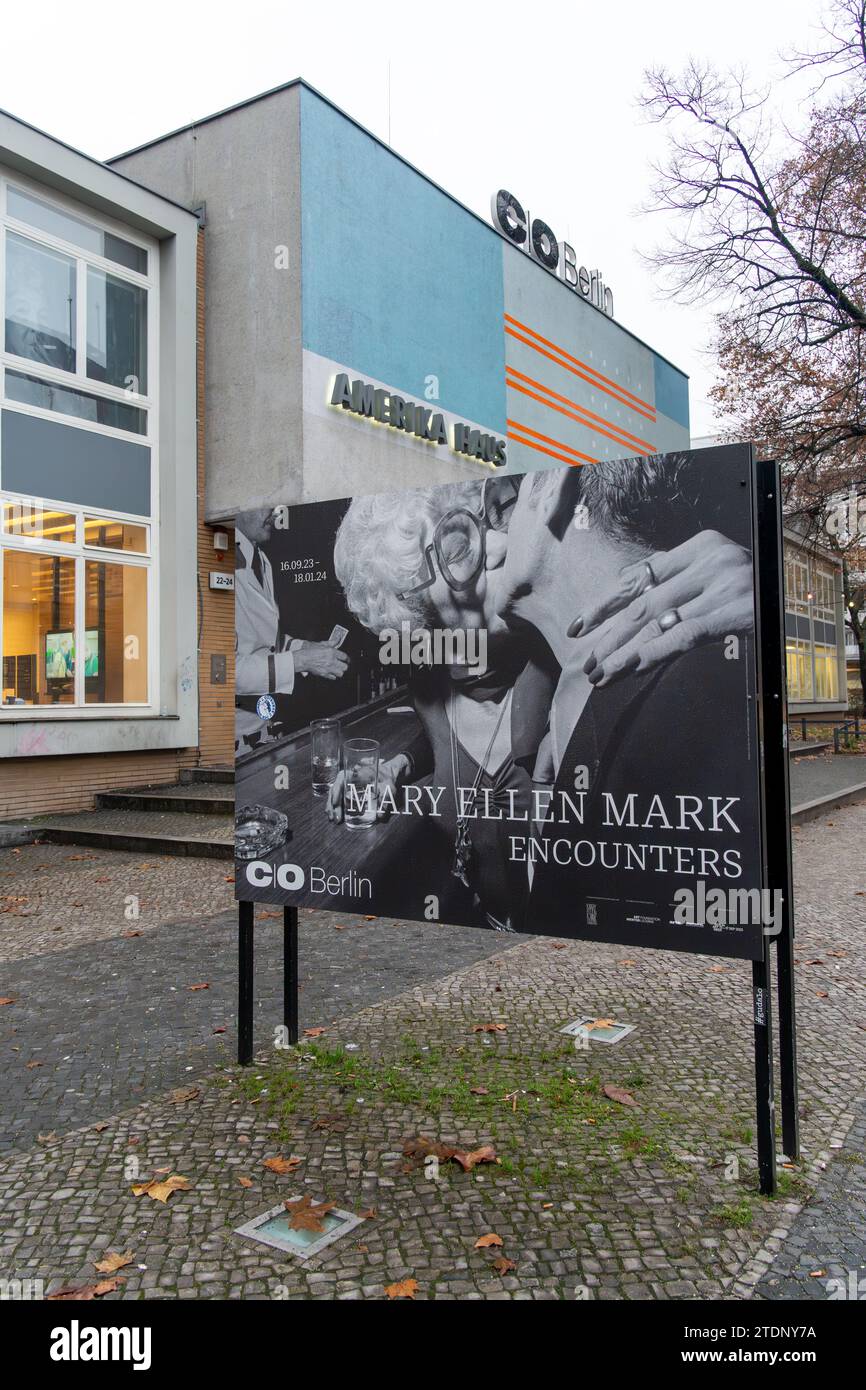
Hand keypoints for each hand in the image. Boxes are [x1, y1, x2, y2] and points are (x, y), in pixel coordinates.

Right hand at [294, 640, 349, 679]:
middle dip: (344, 665)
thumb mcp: (321, 644)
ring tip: (337, 669)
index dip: (346, 658)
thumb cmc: (309, 651)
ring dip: (339, 671)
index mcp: (331, 652)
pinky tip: (331, 672)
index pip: (344, 657)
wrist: (302, 659)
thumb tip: (337, 638)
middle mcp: (331, 660)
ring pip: (340, 673)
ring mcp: (328, 668)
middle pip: (345, 666)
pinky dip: (333, 675)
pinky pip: (333, 677)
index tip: (346, 659)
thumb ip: (331, 642)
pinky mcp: (324, 674)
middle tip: (342, 664)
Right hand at [326, 753, 411, 822]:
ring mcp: (348, 783)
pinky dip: (335, 806)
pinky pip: (338, 797)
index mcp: (358, 773)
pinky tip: (335, 815)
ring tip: (334, 819)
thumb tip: (379, 817)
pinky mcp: (349, 789)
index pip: (342, 778)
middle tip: (336, 818)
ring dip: (332, 807)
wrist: (389, 774)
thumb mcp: (389, 789)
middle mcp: (349, 777)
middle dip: (333, 805)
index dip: (337, 791)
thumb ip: (385, 801)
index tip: (336, 803)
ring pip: (335, 794)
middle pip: (336, 789)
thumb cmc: (388, 779)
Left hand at [568, 530, 753, 687]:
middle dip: (609, 636)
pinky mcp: (734, 611)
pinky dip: (653, 652)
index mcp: (700, 545)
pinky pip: (683, 634)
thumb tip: (627, 602)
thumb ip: (679, 583)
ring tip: (601, 675)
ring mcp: (723, 583)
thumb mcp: (717, 577)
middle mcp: (709, 558)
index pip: (640, 576)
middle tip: (586, 663)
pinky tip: (630, 669)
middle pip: (644, 602)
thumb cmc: (757, 593)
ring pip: (657, 620)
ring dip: (623, 652)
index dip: (605, 604)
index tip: (578, 627)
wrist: (809, 601)